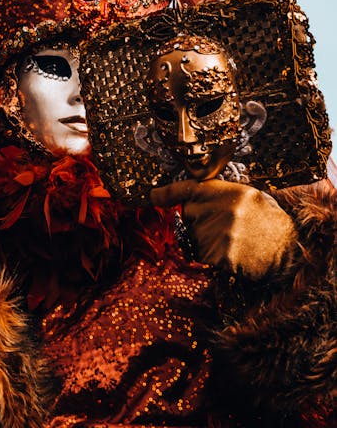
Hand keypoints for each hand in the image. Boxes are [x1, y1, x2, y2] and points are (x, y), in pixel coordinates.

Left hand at [151, 179, 294, 278]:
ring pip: (194, 236)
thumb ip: (220, 195)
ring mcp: (221, 234)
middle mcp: (224, 211)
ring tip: (234, 240)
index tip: (152, 196)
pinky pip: (202, 254)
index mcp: (232, 192)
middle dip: (198, 220)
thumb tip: (187, 200)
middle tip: (226, 225)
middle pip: (189, 215)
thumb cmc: (269, 224)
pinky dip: (212, 256)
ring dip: (206, 240)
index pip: (190, 188)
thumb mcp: (249, 199)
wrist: (292, 252)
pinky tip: (232, 254)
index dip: (167, 192)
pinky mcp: (220, 256)